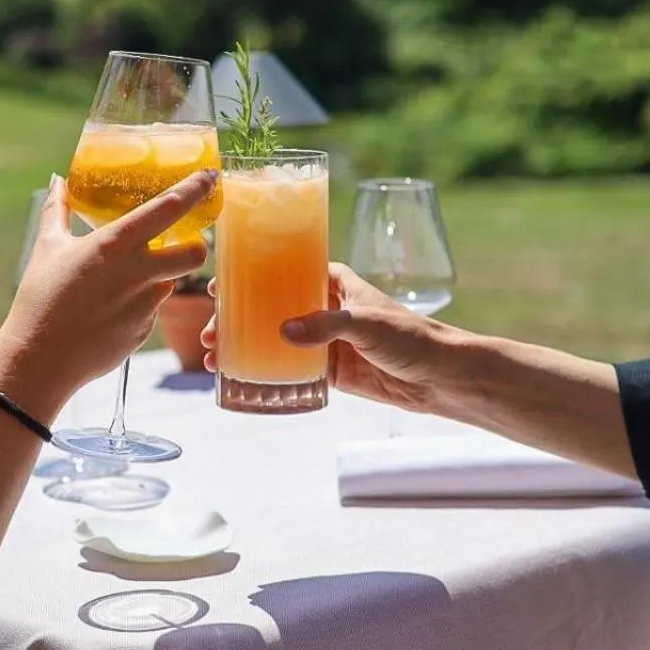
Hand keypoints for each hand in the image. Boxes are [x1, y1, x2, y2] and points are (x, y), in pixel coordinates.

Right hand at [0, 172, 213, 410]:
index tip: (209, 177)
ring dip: (155, 278)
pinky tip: (106, 312)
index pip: (169, 209)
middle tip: (181, 243)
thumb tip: (58, 181)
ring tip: (116, 284)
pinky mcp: (143, 331)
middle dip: (196, 246)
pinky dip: (135, 306)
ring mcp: (145, 305)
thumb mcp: (47, 247)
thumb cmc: (40, 299)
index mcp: (115, 244)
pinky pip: (149, 311)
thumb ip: (57, 209)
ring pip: (168, 283)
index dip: (195, 190)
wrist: (40, 359)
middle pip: (195, 254)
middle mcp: (138, 273)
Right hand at [201, 262, 449, 412]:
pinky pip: (291, 369)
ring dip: (245, 345)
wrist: (439, 377)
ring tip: (214, 355)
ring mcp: (325, 341)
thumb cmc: (410, 337)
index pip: (287, 271)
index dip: (253, 276)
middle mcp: (325, 309)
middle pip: (272, 307)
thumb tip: (284, 331)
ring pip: (275, 339)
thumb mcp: (366, 323)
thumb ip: (326, 326)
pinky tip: (240, 376)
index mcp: (335, 284)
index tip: (221, 285)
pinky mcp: (330, 371)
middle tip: (210, 328)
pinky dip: (266, 371)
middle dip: (239, 317)